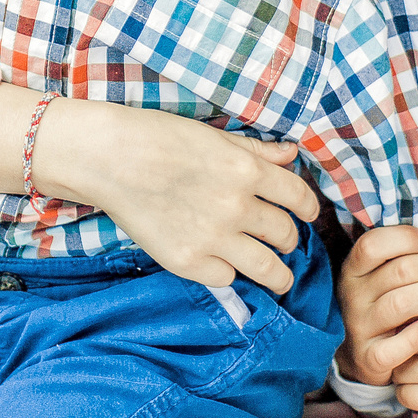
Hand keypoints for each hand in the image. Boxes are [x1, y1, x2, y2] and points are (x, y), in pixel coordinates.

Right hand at [32, 102, 321, 293]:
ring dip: (278, 274)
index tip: (306, 215)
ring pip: (268, 269)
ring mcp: (213, 237)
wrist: (109, 158)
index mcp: (247, 171)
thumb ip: (256, 151)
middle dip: (289, 240)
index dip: (309, 209)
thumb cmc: (158, 138)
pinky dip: (229, 275)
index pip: (299, 197)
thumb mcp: (213, 136)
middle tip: (282, 242)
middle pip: (286, 235)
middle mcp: (237, 206)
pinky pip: (227, 280)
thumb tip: (291, 155)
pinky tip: (224, 266)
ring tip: (277, 276)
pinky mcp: (187, 261)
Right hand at [336, 225, 417, 386]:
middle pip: (398, 272)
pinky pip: (393, 349)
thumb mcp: (384, 274)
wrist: (363, 353)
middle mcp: (352, 297)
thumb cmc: (387, 301)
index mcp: (353, 271)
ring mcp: (359, 328)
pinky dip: (417, 337)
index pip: (372, 245)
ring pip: (401, 305)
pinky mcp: (369, 358)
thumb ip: (406, 251)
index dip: (405, 238)